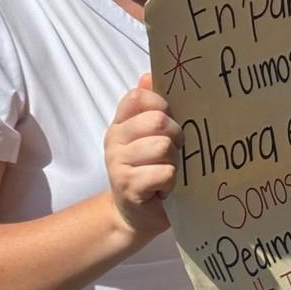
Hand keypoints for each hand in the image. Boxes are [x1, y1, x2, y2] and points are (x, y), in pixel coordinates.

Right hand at [103, 73, 181, 238]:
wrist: (135, 216)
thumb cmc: (149, 171)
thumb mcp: (150, 137)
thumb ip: (150, 107)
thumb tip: (148, 74)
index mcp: (120, 124)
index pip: (138, 97)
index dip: (161, 104)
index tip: (169, 119)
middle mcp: (114, 140)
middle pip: (157, 120)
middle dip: (176, 135)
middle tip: (174, 152)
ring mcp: (118, 164)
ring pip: (163, 147)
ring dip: (175, 161)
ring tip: (168, 172)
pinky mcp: (129, 187)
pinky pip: (165, 172)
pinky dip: (172, 182)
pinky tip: (164, 189)